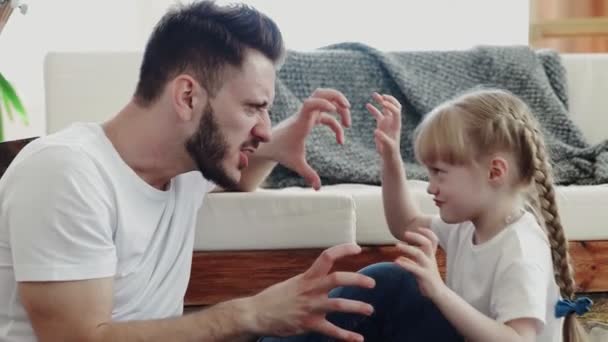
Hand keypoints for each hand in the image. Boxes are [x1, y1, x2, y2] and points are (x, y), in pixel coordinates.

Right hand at [248, 243, 374, 340]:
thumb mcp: (293, 283)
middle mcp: (311, 290)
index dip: (343, 250)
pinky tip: (358, 339)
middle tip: (372, 283)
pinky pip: (332, 331)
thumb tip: (324, 278)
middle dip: (358, 280)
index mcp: (307, 277)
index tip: (357, 248)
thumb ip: (310, 281)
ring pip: (339, 305)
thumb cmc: (274, 298)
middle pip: (338, 279)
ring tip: (370, 310)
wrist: (256, 314)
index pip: (327, 257)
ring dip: (357, 307)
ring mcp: (311, 307)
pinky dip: (346, 336)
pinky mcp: (309, 324)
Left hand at [264, 88, 350, 189]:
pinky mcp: (310, 120)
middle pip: (321, 93)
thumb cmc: (282, 152)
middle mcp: (305, 115)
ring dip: (339, 107)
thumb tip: (318, 188)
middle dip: (337, 97)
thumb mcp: (296, 164)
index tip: (336, 110)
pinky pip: (326, 116)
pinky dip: (335, 124)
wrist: (270, 146)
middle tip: (348, 109)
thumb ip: (308, 174)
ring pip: (325, 99)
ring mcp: (308, 115)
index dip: (324, 102)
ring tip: (348, 124)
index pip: (311, 102)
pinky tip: (340, 139)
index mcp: (301, 122)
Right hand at [366, 92, 401, 158]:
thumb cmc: (390, 152)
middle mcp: (393, 121)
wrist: (389, 155)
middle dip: (389, 100)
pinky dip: (373, 109)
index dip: (390, 106)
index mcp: (396, 125)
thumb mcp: (387, 146)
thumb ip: (383, 139)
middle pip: (394, 106)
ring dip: (381, 100)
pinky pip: (378, 114)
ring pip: (385, 108)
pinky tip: (367, 104)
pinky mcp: (381, 124)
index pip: (396, 111)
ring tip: (374, 94)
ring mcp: (387, 121)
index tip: (383, 103)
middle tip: (381, 96)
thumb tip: (376, 132)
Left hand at [394, 228, 445, 301]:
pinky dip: (405, 264)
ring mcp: (428, 267)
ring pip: (419, 254)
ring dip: (407, 248)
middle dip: (416, 237)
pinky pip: (415, 268)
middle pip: (426, 243)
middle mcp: (431, 260)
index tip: (418, 227)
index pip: (433, 240)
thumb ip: (411, 262)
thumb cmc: (428, 280)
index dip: (427, 232)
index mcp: (431, 256)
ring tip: (397, 245)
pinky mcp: (425, 276)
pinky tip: (397, 261)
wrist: (438, 294)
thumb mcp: (419, 269)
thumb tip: (400, 258)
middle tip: (405, 233)